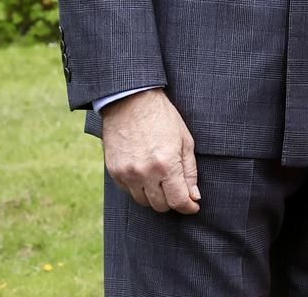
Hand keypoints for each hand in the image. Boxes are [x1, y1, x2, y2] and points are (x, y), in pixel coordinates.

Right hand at [103, 88, 200, 213]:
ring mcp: (127, 174)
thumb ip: (190, 171)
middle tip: (177, 189)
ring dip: (155, 196)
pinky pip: (128, 191)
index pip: (178, 201)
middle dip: (172, 201)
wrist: (130, 101)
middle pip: (161, 205)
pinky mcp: (114, 172)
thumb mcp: (185, 140)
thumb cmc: (162, 117)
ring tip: (161, 180)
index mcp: (166, 165)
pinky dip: (139, 188)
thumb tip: (194, 196)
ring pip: (143, 202)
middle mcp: (145, 173)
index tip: (192, 206)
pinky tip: (145, 174)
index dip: (188, 207)